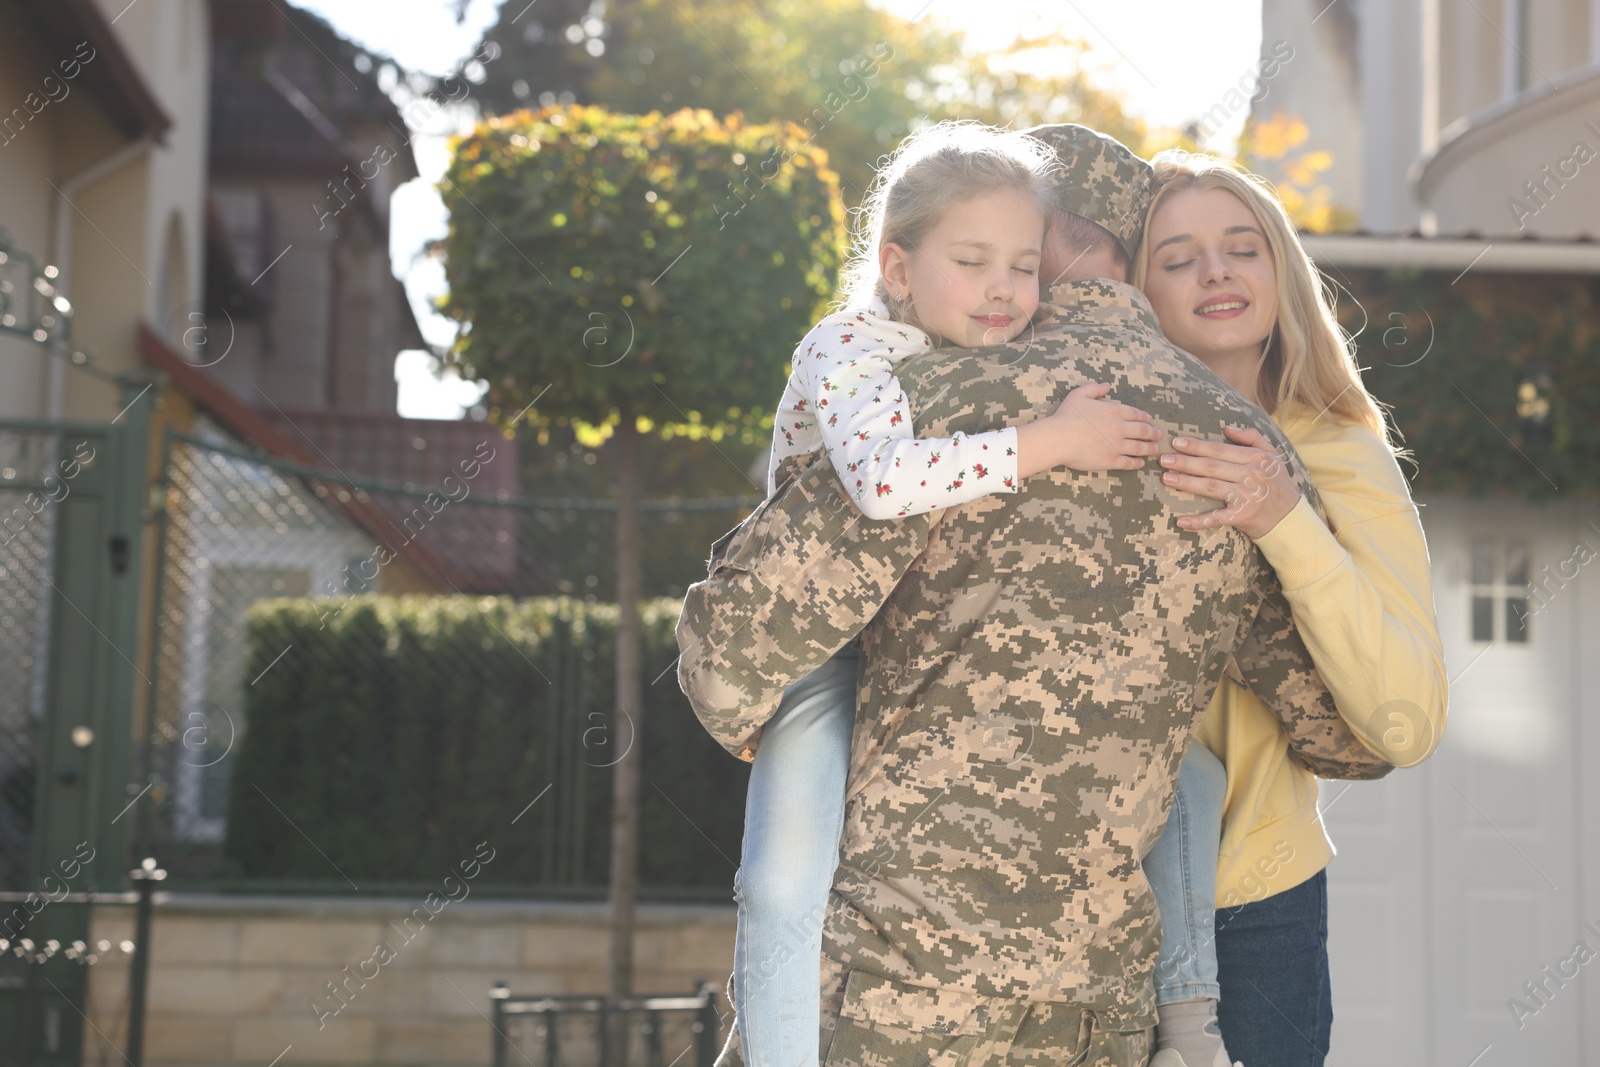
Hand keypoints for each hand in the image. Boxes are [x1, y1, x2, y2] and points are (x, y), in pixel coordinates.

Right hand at [1048, 382, 1162, 471]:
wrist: (1059, 438)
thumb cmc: (1066, 416)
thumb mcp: (1079, 394)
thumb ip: (1095, 388)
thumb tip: (1107, 385)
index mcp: (1114, 411)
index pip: (1136, 414)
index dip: (1145, 417)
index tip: (1150, 420)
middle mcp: (1120, 428)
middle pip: (1142, 431)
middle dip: (1152, 433)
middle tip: (1158, 435)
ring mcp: (1117, 445)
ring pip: (1139, 447)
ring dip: (1149, 448)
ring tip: (1154, 449)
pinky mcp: (1111, 460)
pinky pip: (1129, 462)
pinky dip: (1137, 463)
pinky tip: (1141, 463)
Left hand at [1160, 425, 1300, 538]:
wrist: (1290, 517)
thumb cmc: (1276, 483)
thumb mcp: (1271, 455)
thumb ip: (1252, 437)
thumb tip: (1227, 428)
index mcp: (1256, 458)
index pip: (1220, 450)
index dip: (1197, 446)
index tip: (1177, 443)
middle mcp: (1252, 475)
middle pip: (1212, 467)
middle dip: (1185, 462)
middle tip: (1164, 460)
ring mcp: (1246, 497)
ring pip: (1210, 488)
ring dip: (1186, 483)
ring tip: (1166, 478)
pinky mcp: (1242, 517)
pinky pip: (1217, 518)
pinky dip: (1199, 521)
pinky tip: (1181, 521)